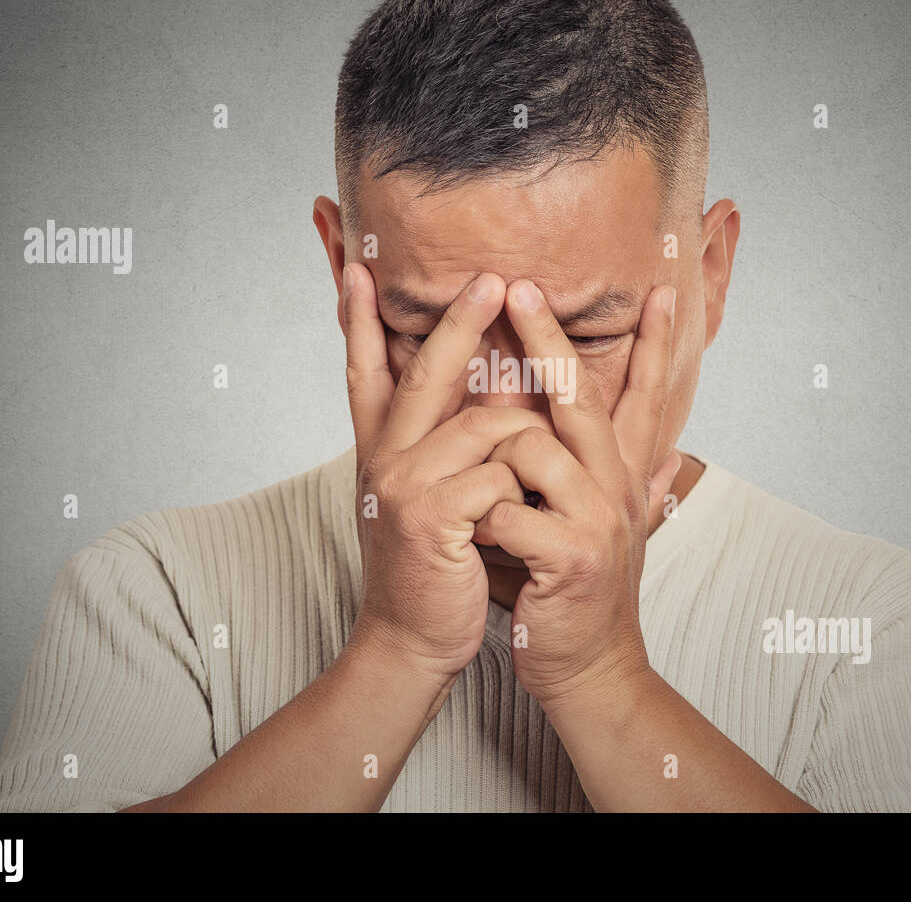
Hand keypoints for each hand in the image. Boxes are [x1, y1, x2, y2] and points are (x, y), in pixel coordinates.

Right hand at [341, 263, 551, 681]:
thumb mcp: (429, 503)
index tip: (359, 268)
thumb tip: (485, 408)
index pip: (365, 372)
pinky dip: (524, 486)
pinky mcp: (431, 516)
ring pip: (484, 424)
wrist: (411, 642)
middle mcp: (384, 459)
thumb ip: (446, 453)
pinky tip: (525, 514)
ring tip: (552, 458)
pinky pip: (499, 472)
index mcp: (383, 451)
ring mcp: (403, 485)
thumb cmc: (433, 571)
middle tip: (493, 279)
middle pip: (423, 371)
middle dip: (460, 321)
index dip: (358, 320)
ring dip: (527, 434)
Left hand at [476, 278, 681, 706]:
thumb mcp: (601, 528)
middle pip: (583, 397)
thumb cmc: (574, 591)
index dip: (656, 344)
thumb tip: (668, 456)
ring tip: (464, 485)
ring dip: (488, 457)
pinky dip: (480, 518)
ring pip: (533, 449)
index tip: (661, 290)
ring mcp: (598, 521)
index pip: (644, 395)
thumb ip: (626, 485)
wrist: (588, 668)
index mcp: (620, 476)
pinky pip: (508, 512)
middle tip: (519, 285)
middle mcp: (617, 488)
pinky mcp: (572, 557)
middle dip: (549, 337)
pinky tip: (466, 535)